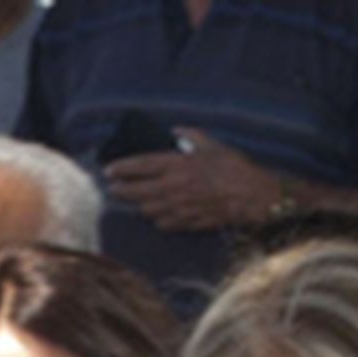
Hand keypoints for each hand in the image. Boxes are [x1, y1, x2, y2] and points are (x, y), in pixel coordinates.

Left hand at [104, 130, 278, 232]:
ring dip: (139, 204)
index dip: (122, 168)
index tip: (109, 170)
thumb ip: (190, 136)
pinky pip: (162, 223)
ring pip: (147, 209)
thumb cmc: (232, 167)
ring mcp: (176, 207)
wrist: (248, 196)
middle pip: (136, 191)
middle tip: (113, 188)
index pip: (140, 165)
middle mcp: (172, 187)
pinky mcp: (184, 222)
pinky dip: (157, 218)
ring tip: (135, 199)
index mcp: (177, 164)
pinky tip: (158, 213)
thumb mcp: (211, 144)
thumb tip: (174, 131)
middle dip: (121, 190)